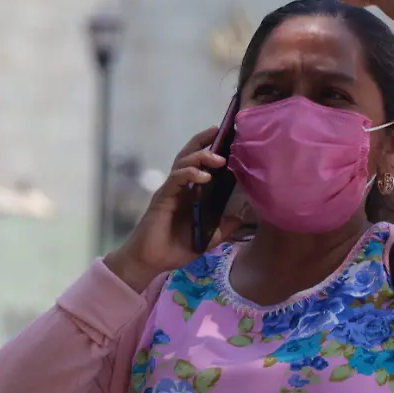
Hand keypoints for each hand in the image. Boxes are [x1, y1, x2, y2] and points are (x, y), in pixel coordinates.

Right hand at [106, 128, 243, 291]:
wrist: (151, 262)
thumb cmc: (175, 249)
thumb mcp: (207, 239)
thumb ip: (223, 228)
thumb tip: (242, 218)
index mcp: (190, 193)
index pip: (201, 165)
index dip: (212, 150)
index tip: (229, 140)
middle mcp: (180, 187)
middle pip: (190, 155)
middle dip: (204, 141)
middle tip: (220, 131)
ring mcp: (171, 190)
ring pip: (183, 162)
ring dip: (201, 156)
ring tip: (219, 158)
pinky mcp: (163, 197)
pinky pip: (176, 179)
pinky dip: (189, 173)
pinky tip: (203, 176)